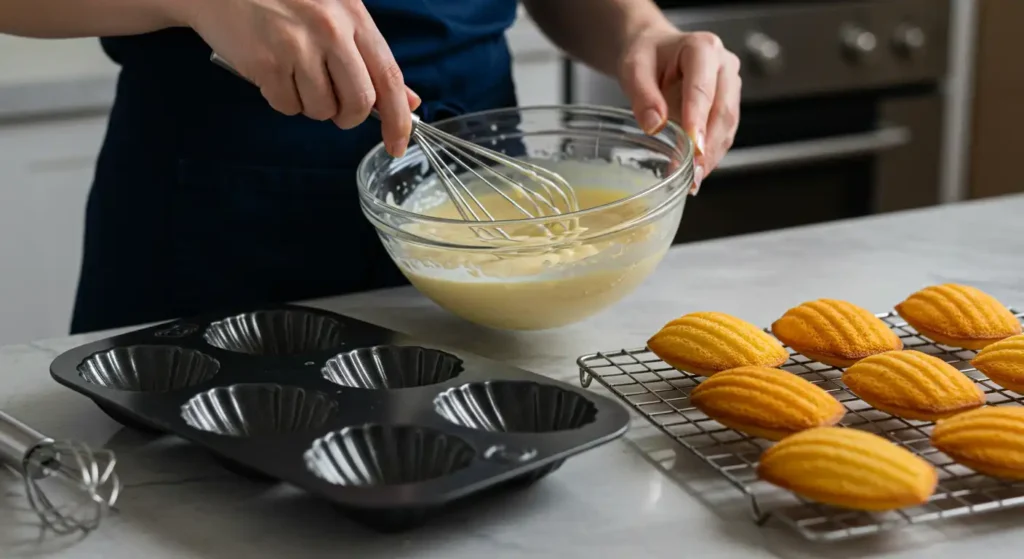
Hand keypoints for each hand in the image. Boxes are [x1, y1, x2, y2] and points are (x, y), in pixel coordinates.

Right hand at [180, 0, 419, 156]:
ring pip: (321, 109)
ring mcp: (297, 47)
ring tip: (295, 74)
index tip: (398, 145)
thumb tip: (408, 99)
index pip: (389, 77)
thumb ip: (371, 55)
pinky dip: (282, 99)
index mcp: (354, 16)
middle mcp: (330, 30)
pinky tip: (273, 72)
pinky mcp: (267, 63)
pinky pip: (287, 107)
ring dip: (310, 105)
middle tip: (334, 107)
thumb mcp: (336, 12)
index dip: (398, 119)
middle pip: (359, 103)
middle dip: (349, 117)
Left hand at [617, 28, 741, 191]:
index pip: (703, 89)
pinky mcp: (728, 103)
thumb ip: (643, 94)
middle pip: (722, 110)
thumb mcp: (634, 68)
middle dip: (709, 145)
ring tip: (694, 179)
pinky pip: (724, 131)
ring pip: (728, 124)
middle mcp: (724, 65)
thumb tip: (655, 126)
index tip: (693, 147)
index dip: (698, 120)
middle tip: (693, 173)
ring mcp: (730, 85)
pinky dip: (712, 153)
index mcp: (702, 49)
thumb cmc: (647, 55)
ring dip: (713, 155)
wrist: (656, 50)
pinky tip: (698, 171)